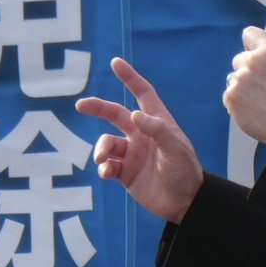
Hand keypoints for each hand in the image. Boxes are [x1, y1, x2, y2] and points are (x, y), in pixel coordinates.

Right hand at [75, 57, 203, 224]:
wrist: (184, 203)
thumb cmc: (185, 171)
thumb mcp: (175, 149)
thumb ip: (156, 130)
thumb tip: (134, 114)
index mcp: (156, 122)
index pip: (142, 93)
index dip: (130, 77)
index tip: (115, 62)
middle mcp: (141, 134)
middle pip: (115, 114)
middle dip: (97, 108)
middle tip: (80, 105)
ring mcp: (132, 153)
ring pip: (107, 143)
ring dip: (101, 149)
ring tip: (104, 159)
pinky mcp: (125, 173)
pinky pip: (107, 166)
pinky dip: (103, 168)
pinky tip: (107, 173)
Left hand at [222, 27, 265, 147]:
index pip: (250, 34)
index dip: (251, 42)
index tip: (252, 48)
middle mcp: (251, 62)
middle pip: (239, 59)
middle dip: (248, 70)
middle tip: (261, 85)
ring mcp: (238, 80)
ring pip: (233, 78)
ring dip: (241, 86)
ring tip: (259, 100)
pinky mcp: (230, 97)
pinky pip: (229, 95)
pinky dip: (237, 101)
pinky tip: (253, 108)